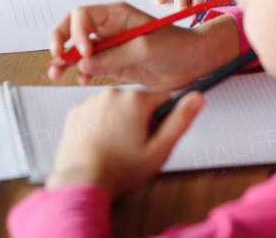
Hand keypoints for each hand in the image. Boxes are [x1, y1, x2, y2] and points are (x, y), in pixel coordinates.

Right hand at [47, 2, 239, 87]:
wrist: (192, 63)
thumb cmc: (176, 45)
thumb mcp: (146, 48)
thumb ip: (115, 56)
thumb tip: (85, 64)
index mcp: (117, 14)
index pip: (83, 15)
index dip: (76, 32)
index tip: (83, 51)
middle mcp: (109, 28)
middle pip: (72, 28)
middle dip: (59, 41)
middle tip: (56, 57)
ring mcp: (109, 46)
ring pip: (77, 50)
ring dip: (64, 60)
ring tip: (56, 74)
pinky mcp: (112, 64)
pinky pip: (88, 67)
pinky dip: (80, 74)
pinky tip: (82, 82)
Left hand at [47, 88, 203, 196]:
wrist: (82, 181)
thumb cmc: (122, 170)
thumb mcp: (159, 150)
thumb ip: (180, 121)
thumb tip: (198, 97)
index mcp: (136, 100)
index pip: (163, 98)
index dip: (162, 120)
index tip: (153, 137)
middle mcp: (113, 93)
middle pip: (139, 102)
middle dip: (140, 120)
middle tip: (134, 147)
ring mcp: (92, 101)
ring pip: (117, 107)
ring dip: (119, 121)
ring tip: (115, 148)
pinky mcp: (76, 112)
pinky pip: (96, 113)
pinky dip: (100, 125)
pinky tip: (100, 144)